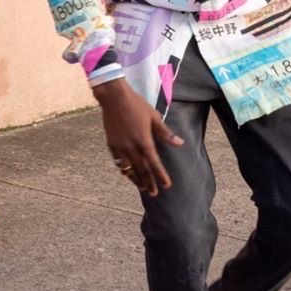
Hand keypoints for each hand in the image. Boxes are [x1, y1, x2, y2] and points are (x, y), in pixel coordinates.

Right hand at [93, 76, 183, 195]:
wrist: (114, 97)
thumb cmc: (136, 104)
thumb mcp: (154, 117)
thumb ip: (165, 133)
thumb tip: (179, 143)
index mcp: (144, 140)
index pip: (154, 163)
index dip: (161, 176)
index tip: (167, 185)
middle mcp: (131, 147)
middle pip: (141, 170)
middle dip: (148, 183)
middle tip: (154, 193)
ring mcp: (120, 146)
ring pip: (128, 169)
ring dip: (135, 179)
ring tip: (141, 188)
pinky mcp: (111, 144)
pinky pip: (118, 161)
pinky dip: (123, 169)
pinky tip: (126, 173)